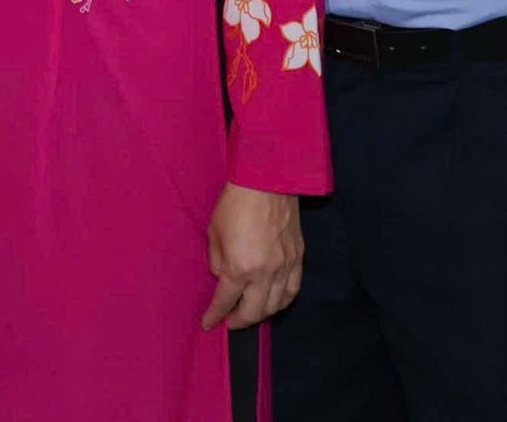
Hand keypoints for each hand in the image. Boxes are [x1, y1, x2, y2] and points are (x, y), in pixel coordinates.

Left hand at [201, 183, 303, 329]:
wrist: (267, 183)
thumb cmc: (234, 204)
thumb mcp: (213, 232)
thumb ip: (216, 260)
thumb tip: (222, 277)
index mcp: (239, 267)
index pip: (225, 301)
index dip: (215, 315)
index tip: (208, 323)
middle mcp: (264, 274)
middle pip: (254, 311)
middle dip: (240, 321)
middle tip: (230, 322)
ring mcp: (284, 268)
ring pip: (276, 305)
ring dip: (262, 314)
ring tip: (251, 314)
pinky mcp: (298, 259)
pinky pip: (293, 290)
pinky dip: (282, 301)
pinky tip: (274, 302)